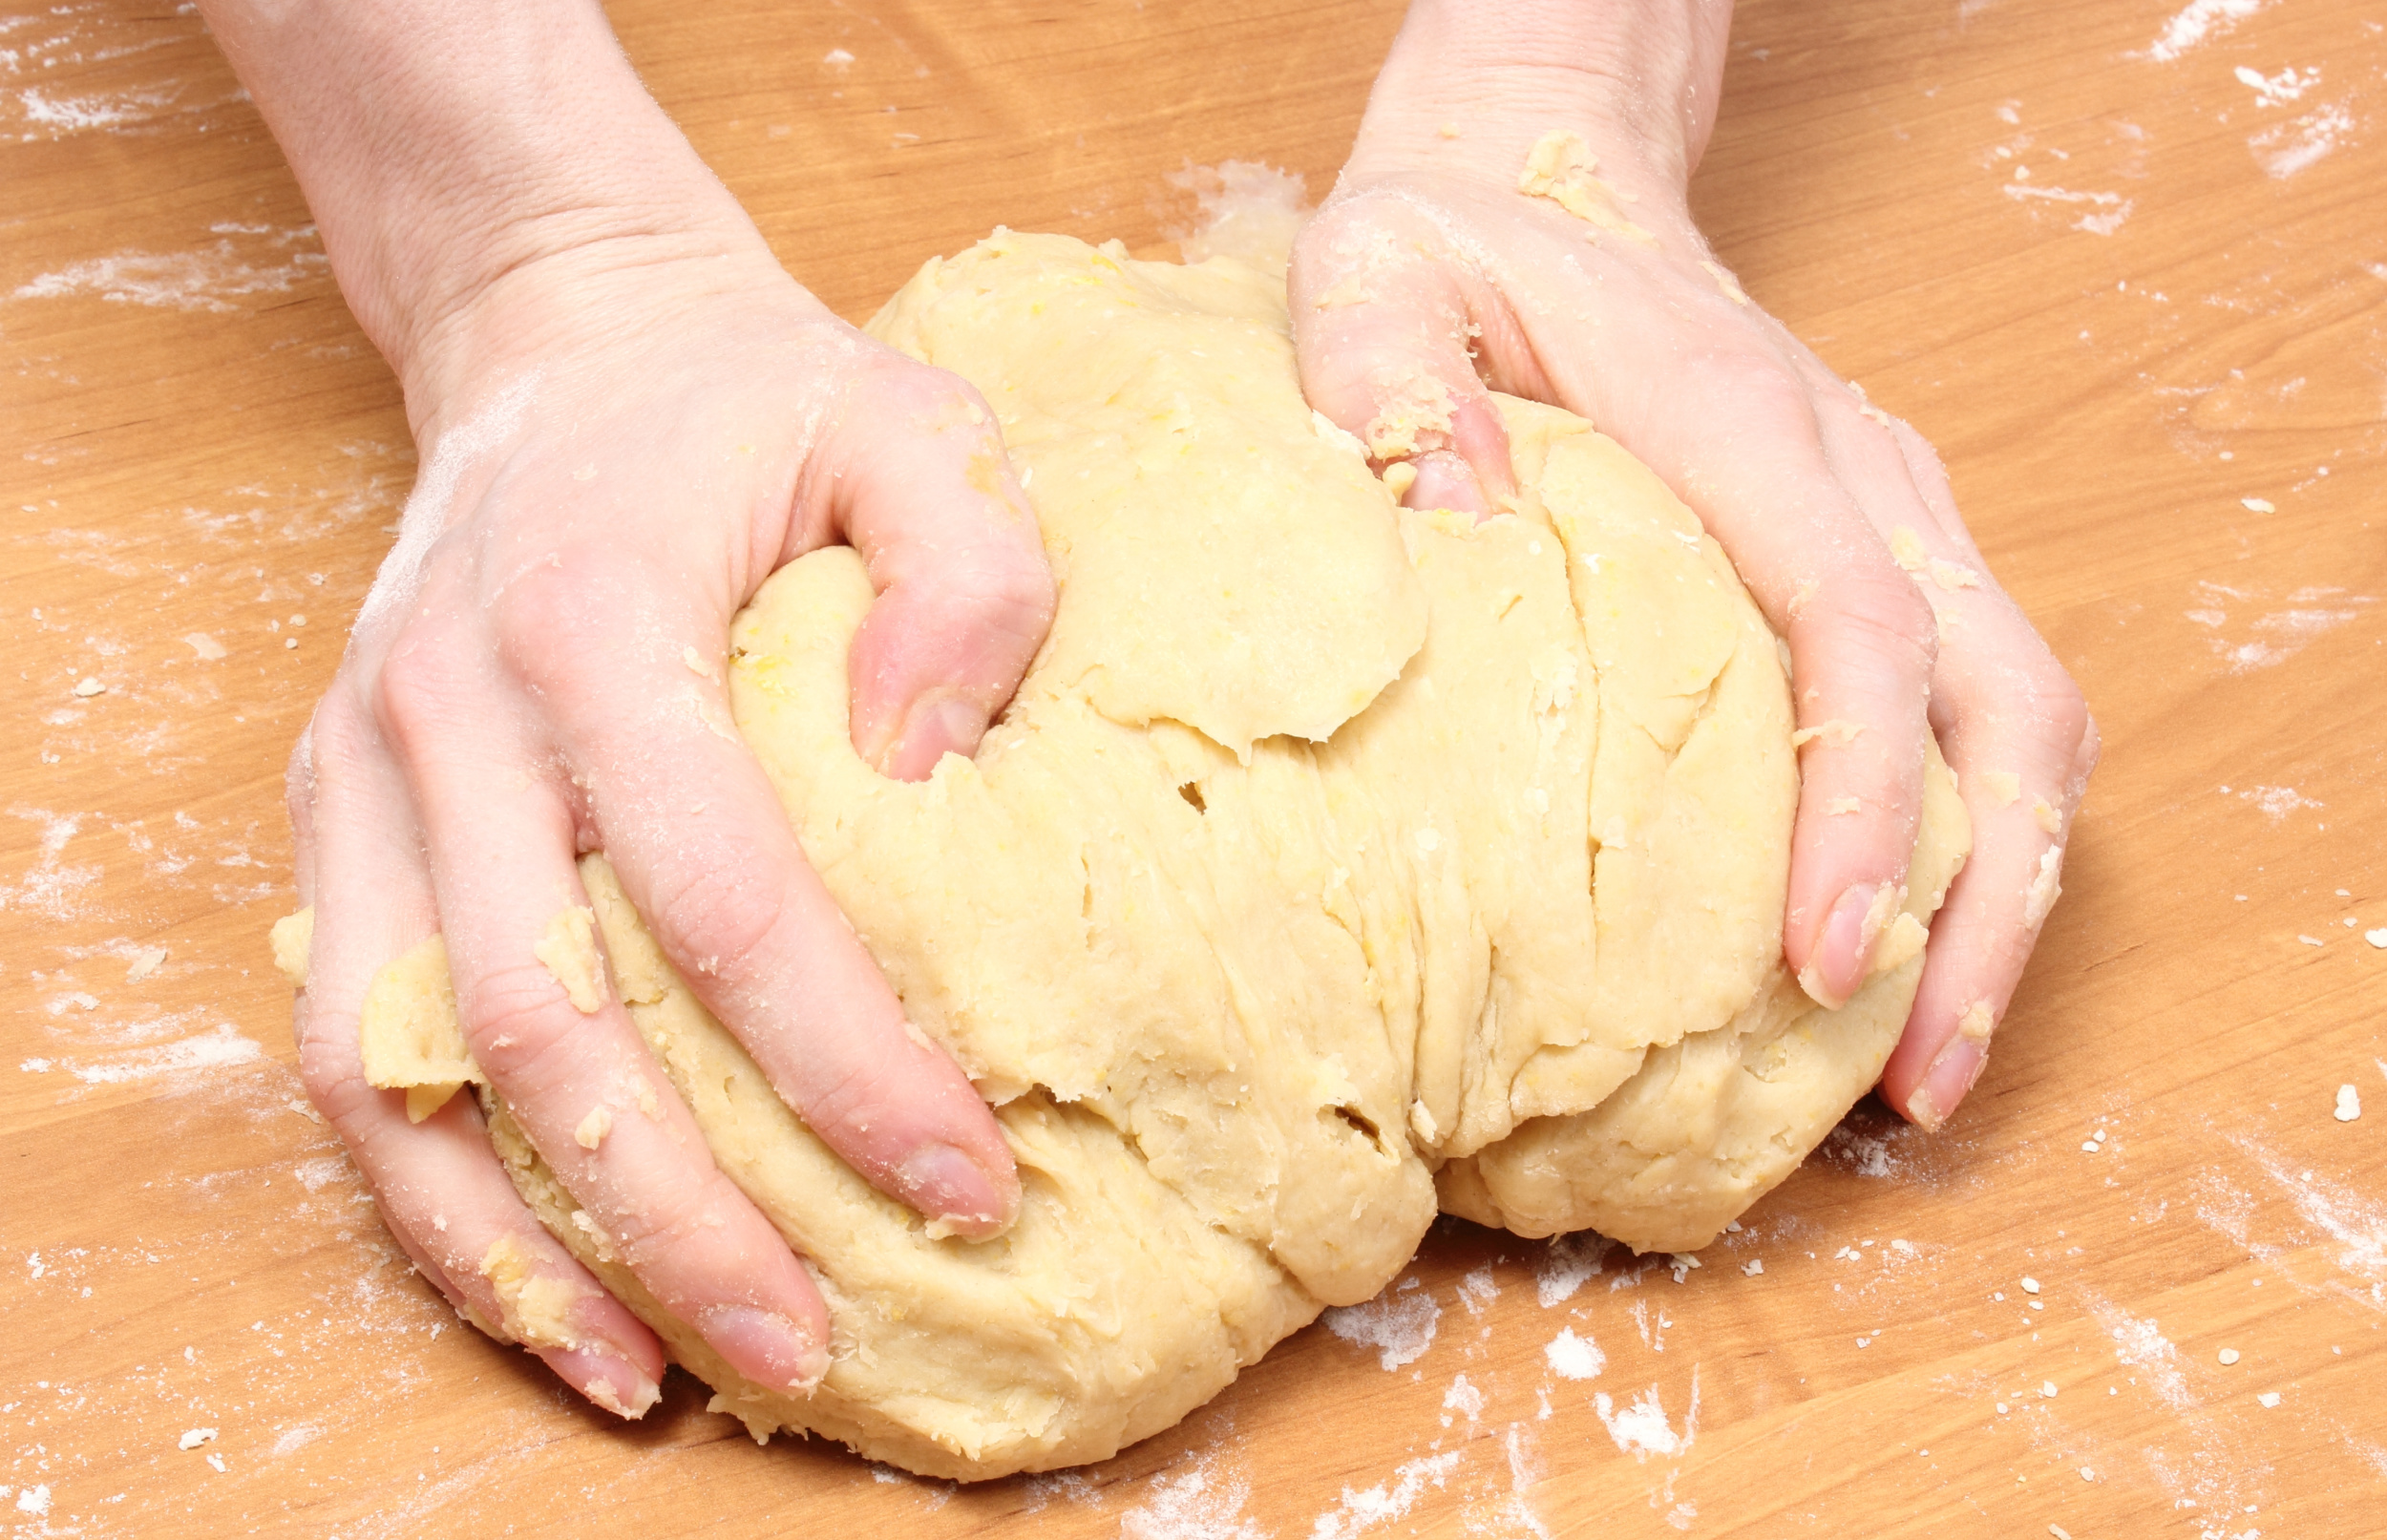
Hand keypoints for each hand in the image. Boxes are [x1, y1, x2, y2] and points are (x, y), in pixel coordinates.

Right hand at [288, 247, 1053, 1413]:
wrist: (563, 339)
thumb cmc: (752, 404)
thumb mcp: (911, 430)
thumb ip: (968, 577)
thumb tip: (930, 784)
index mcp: (589, 621)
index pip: (717, 897)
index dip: (842, 1064)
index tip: (966, 1183)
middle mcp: (443, 718)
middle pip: (545, 1026)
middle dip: (685, 1215)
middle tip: (820, 1345)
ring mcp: (362, 780)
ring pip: (404, 1071)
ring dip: (529, 1252)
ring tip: (668, 1374)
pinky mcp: (335, 827)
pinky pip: (355, 1050)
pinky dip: (436, 1197)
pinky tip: (553, 1292)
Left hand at [1292, 0, 2093, 1129]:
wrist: (1550, 175)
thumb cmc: (1459, 242)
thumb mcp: (1377, 273)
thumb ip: (1392, 382)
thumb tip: (1456, 534)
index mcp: (1748, 427)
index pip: (1861, 631)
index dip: (1863, 803)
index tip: (1820, 959)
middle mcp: (1859, 475)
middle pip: (2006, 702)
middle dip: (1989, 903)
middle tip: (1916, 1083)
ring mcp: (1885, 512)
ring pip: (2022, 716)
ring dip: (2002, 894)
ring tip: (1923, 1068)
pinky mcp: (1870, 550)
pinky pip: (1965, 705)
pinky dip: (1961, 839)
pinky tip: (1893, 952)